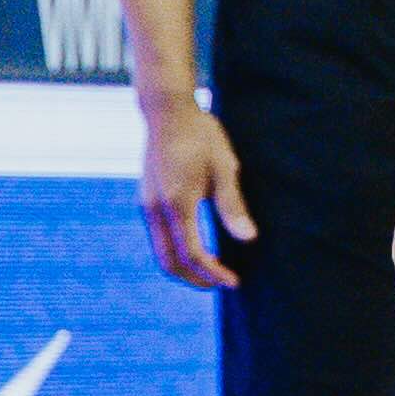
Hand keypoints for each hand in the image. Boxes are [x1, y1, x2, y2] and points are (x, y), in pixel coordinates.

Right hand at [137, 97, 254, 289]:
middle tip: (220, 283)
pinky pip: (157, 237)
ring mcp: (146, 205)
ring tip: (209, 271)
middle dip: (194, 279)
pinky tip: (194, 249)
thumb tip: (249, 238)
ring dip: (182, 267)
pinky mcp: (145, 200)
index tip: (233, 281)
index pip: (193, 254)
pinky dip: (174, 252)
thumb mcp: (224, 167)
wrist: (167, 112)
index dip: (213, 273)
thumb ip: (233, 205)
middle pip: (169, 261)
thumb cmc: (201, 136)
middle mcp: (155, 209)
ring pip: (159, 251)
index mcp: (177, 203)